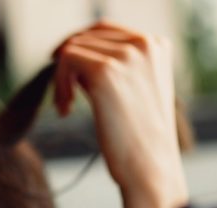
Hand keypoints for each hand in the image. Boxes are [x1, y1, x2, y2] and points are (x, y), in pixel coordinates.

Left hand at [52, 21, 187, 207]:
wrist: (150, 168)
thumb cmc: (140, 137)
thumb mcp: (136, 89)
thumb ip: (115, 65)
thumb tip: (70, 50)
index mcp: (157, 45)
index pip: (103, 29)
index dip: (80, 49)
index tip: (67, 74)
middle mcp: (145, 44)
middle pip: (85, 37)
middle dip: (69, 67)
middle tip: (66, 100)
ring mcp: (127, 55)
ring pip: (72, 48)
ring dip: (61, 79)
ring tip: (67, 107)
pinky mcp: (105, 71)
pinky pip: (65, 61)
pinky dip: (59, 84)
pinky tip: (65, 110)